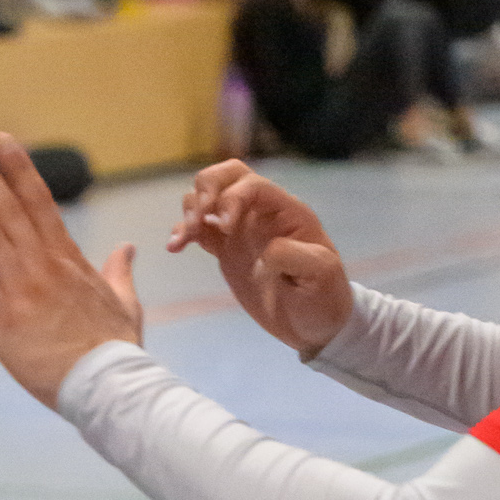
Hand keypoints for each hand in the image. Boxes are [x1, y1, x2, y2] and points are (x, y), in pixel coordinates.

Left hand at [0, 132, 143, 403]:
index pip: (39, 203)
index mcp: (68, 259)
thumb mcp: (125, 301)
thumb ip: (119, 271)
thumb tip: (127, 248)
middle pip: (9, 208)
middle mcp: (42, 265)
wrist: (106, 383)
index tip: (3, 142)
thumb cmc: (115, 347)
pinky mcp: (2, 320)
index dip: (19, 170)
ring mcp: (21, 290)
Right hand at [169, 160, 351, 355]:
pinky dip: (183, 232)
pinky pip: (199, 229)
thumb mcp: (321, 275)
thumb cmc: (324, 297)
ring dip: (190, 209)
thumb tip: (263, 250)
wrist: (314, 324)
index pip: (252, 184)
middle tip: (198, 218)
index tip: (224, 227)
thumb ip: (295, 256)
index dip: (232, 197)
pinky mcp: (226, 250)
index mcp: (287, 211)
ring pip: (207, 197)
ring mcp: (241, 230)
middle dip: (206, 189)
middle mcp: (262, 212)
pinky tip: (174, 247)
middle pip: (226, 175)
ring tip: (185, 237)